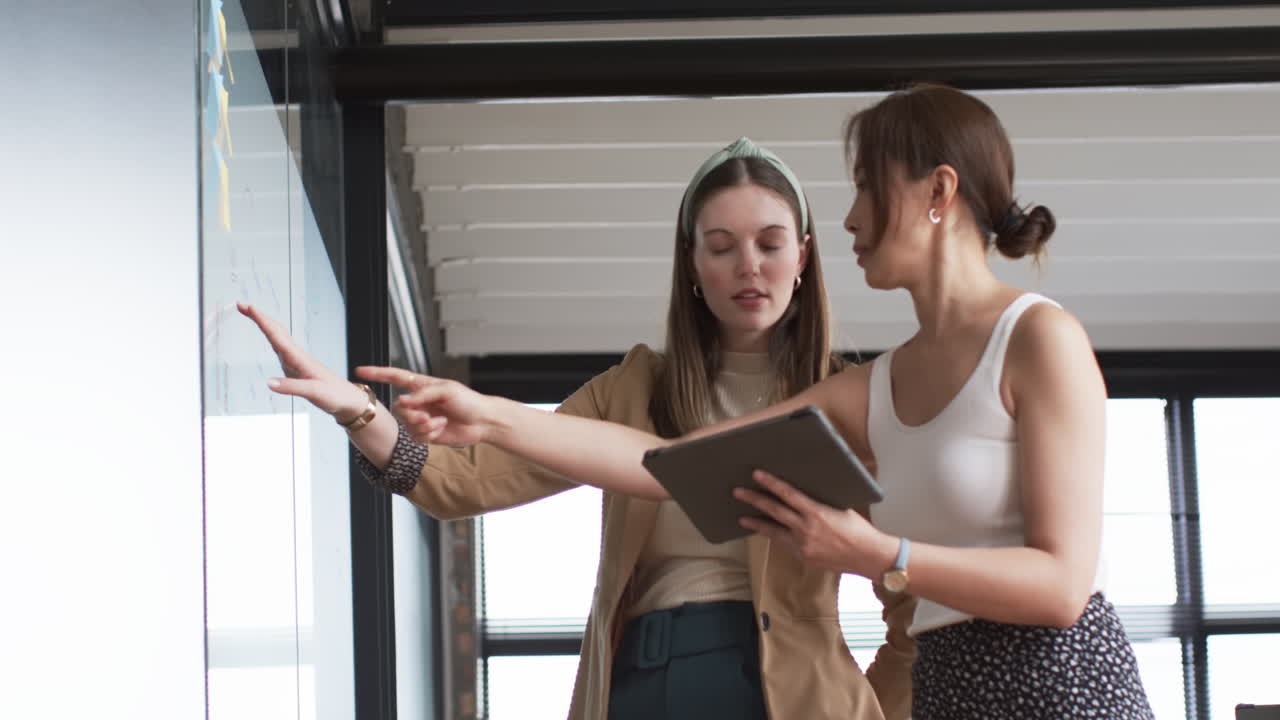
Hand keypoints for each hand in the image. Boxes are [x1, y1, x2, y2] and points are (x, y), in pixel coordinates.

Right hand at [238, 302, 369, 419]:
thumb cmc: (335, 395)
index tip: (248, 307)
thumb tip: (268, 383)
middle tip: (242, 305)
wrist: (348, 400)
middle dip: (259, 317)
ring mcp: (296, 361)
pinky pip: (280, 346)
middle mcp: (297, 356)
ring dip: (264, 324)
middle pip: (276, 330)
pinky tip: (269, 336)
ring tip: (250, 314)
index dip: (262, 321)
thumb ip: (292, 388)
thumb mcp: (314, 393)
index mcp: (300, 359)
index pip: (277, 335)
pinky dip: (271, 336)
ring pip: (278, 336)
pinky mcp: (296, 367)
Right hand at [355, 365, 492, 445]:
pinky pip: (415, 437)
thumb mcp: (447, 391)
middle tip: (427, 417)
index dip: (377, 373)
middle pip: (398, 408)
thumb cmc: (469, 401)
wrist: (482, 422)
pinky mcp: (426, 433)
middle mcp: (419, 401)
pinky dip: (427, 435)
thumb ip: (423, 394)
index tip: (360, 371)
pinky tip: (440, 430)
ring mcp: (421, 417)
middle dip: (411, 415)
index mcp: (422, 386)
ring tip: (439, 423)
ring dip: (422, 426)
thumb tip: (401, 401)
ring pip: (406, 425)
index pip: (395, 376)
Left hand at [734, 470, 896, 578]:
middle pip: (775, 511)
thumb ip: (819, 503)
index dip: (771, 483)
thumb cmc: (859, 529)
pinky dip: (775, 536)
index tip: (757, 475)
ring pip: (774, 531)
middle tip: (738, 492)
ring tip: (742, 517)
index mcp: (817, 512)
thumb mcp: (840, 508)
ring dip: (757, 523)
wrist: (869, 557)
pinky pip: (785, 544)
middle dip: (755, 500)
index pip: (788, 494)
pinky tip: (766, 532)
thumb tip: (802, 494)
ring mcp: (803, 545)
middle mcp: (806, 529)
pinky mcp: (804, 557)